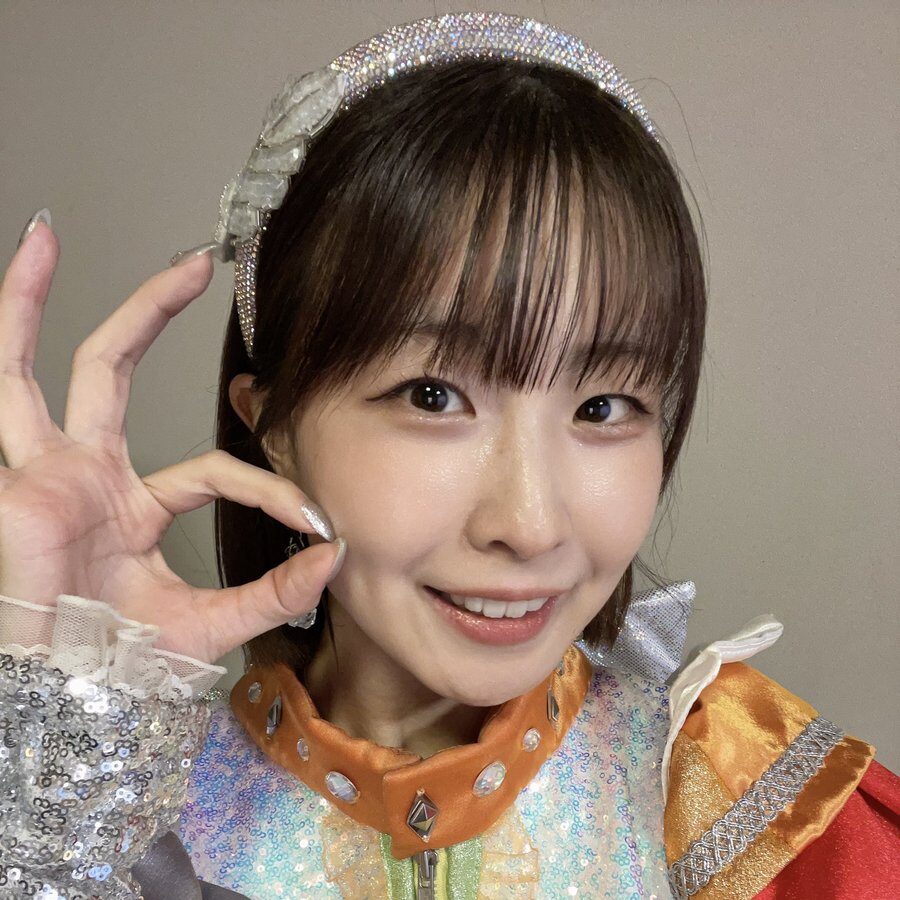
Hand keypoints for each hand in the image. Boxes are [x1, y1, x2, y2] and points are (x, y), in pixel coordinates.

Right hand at [0, 213, 344, 663]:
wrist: (73, 709)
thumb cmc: (125, 670)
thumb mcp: (212, 623)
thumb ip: (274, 592)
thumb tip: (337, 554)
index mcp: (130, 505)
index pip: (211, 466)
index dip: (270, 486)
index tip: (318, 522)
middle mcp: (85, 476)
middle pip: (111, 373)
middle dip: (149, 310)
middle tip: (195, 259)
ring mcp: (45, 475)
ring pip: (36, 370)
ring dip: (33, 302)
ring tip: (46, 234)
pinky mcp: (18, 488)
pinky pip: (7, 404)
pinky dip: (2, 345)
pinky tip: (9, 277)